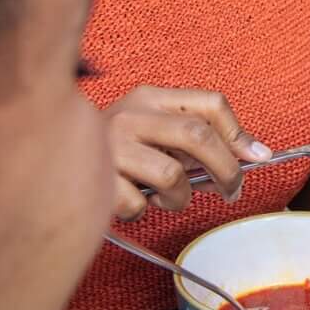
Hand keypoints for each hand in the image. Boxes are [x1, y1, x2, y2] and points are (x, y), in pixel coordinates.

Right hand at [105, 87, 267, 219]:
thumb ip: (197, 137)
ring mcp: (110, 146)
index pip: (209, 103)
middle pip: (197, 136)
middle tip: (231, 191)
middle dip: (225, 170)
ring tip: (168, 200)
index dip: (239, 133)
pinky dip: (142, 211)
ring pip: (172, 176)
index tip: (257, 159)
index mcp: (149, 98)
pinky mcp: (94, 179)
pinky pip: (139, 204)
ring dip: (180, 198)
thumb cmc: (117, 150)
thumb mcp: (155, 130)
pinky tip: (131, 200)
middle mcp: (130, 115)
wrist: (51, 156)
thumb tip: (258, 154)